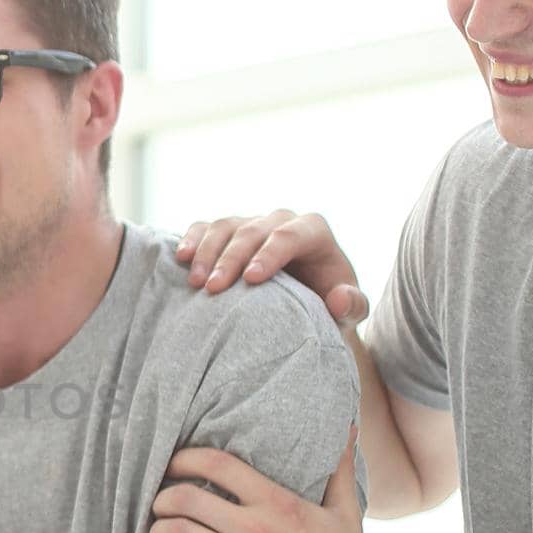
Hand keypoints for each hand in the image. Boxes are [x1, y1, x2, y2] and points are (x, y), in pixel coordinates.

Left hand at [144, 431, 376, 532]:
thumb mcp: (347, 516)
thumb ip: (339, 470)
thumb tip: (348, 427)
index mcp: (278, 503)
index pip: (217, 463)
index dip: (185, 458)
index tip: (174, 465)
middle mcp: (255, 528)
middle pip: (186, 497)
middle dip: (163, 498)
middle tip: (160, 506)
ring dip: (157, 531)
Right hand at [173, 209, 368, 330]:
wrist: (302, 304)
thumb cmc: (326, 306)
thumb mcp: (348, 311)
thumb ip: (352, 305)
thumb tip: (337, 299)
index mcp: (313, 231)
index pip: (291, 235)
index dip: (269, 254)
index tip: (251, 280)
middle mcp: (280, 221)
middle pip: (252, 230)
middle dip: (231, 258)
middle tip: (213, 289)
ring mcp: (251, 224)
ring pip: (225, 226)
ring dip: (207, 252)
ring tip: (195, 283)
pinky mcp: (227, 233)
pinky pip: (205, 227)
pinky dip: (191, 239)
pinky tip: (180, 259)